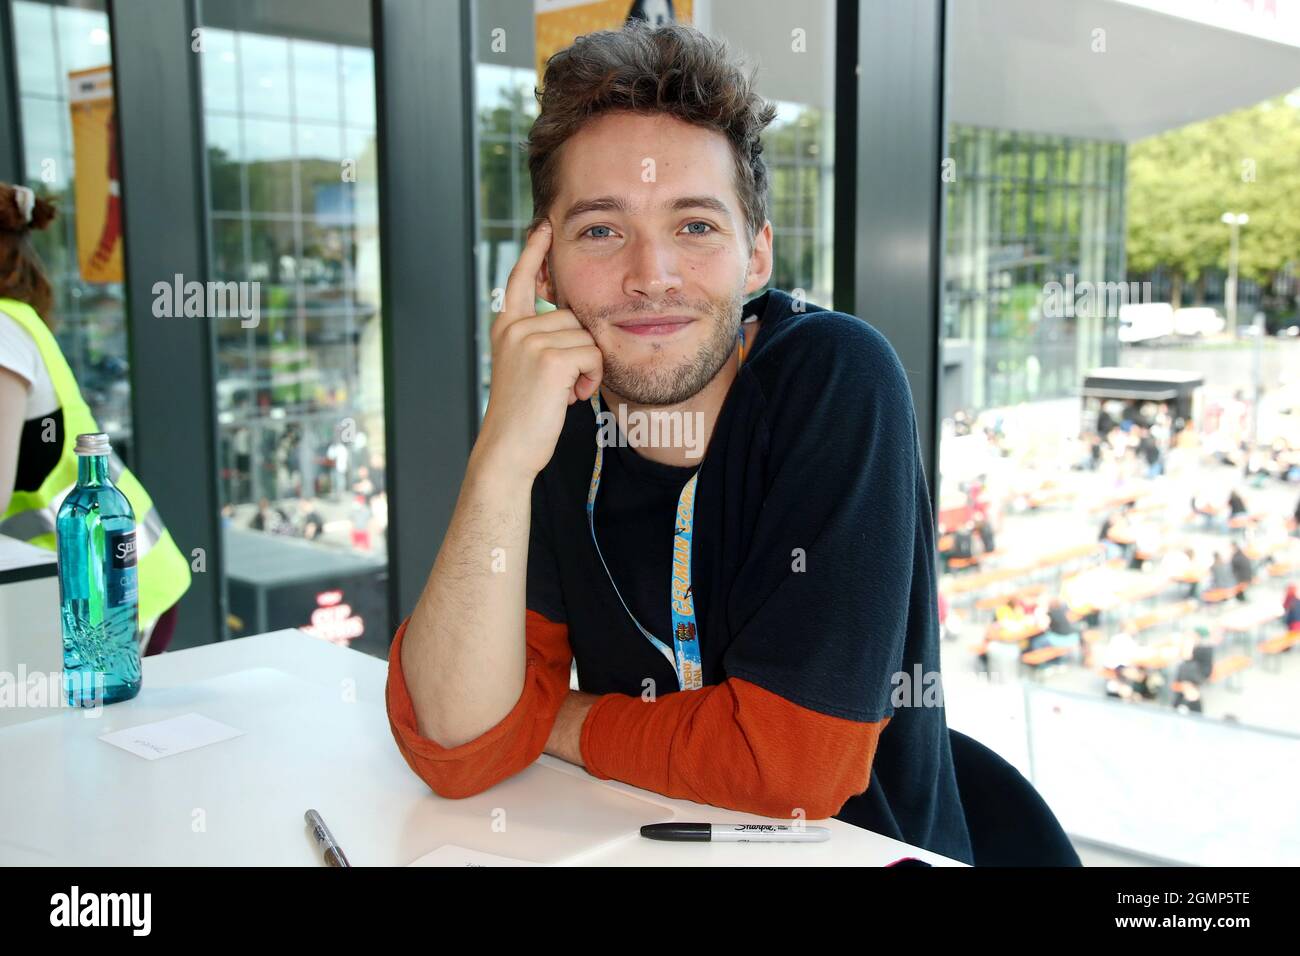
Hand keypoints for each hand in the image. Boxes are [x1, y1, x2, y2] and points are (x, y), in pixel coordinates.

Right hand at [474, 220, 603, 481]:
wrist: (508, 449)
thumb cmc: (524, 415)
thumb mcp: (527, 369)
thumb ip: (541, 341)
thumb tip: (575, 324)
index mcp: (505, 328)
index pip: (519, 279)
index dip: (534, 252)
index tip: (543, 226)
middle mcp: (514, 329)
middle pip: (572, 316)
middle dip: (580, 350)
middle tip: (564, 384)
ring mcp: (530, 342)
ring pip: (586, 336)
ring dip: (587, 367)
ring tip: (566, 392)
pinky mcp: (550, 359)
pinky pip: (593, 354)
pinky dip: (591, 377)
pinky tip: (572, 396)